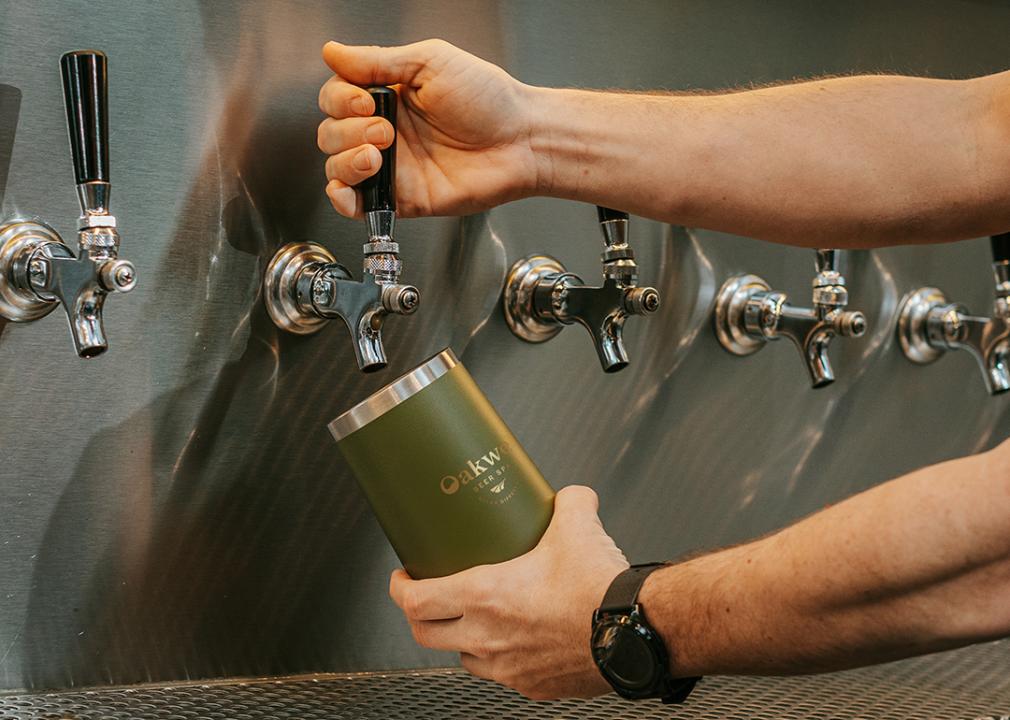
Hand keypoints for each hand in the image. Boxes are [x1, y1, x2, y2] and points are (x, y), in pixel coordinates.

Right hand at [317, 39, 541, 217]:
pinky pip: (356, 204)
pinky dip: (342, 198)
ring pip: (336, 167)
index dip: (341, 99)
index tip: (366, 100)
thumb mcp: (431, 61)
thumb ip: (378, 60)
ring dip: (345, 160)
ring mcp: (392, 167)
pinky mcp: (401, 199)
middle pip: (331, 133)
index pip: (336, 98)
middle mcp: (386, 131)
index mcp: (389, 96)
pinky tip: (350, 188)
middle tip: (385, 129)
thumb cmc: (489, 99)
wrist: (521, 141)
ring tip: (378, 154)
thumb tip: (332, 52)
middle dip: (347, 130)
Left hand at [389, 485, 628, 699]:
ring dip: (460, 639)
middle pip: (426, 635)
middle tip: (426, 598)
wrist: (636, 632)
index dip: (399, 588)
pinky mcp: (534, 687)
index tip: (402, 577)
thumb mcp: (577, 526)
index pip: (416, 601)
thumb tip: (571, 496)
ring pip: (464, 658)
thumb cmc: (600, 588)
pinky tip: (517, 641)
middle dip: (419, 615)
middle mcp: (488, 637)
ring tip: (473, 619)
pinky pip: (503, 675)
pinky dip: (501, 658)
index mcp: (485, 597)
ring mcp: (509, 668)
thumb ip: (568, 503)